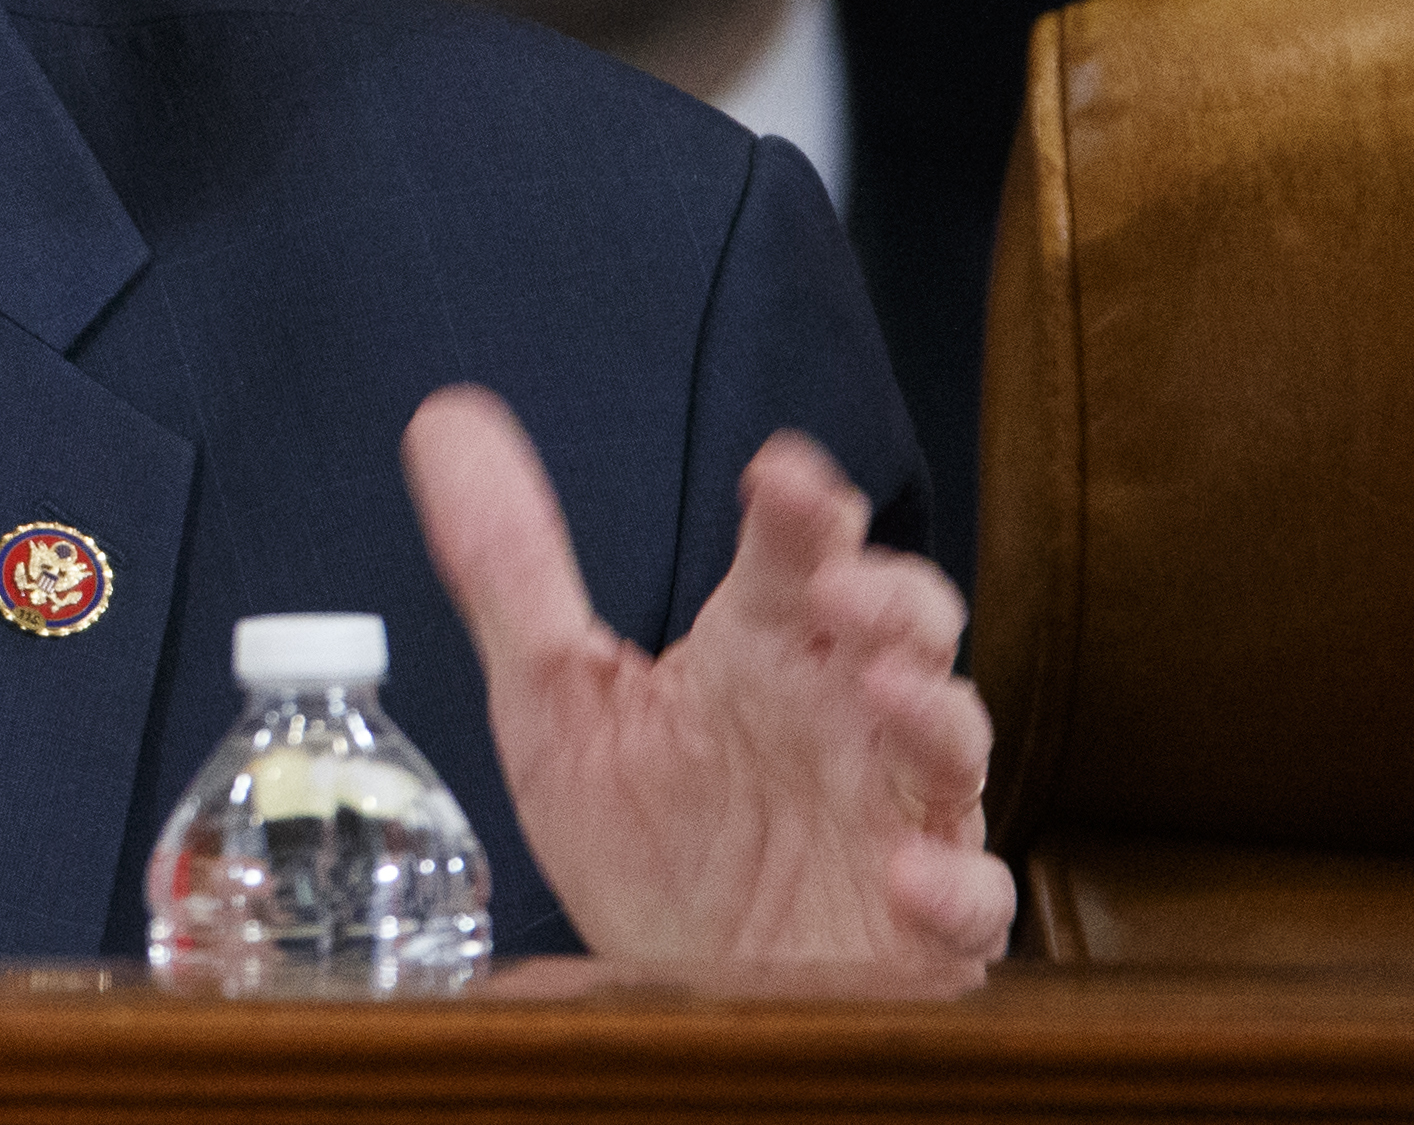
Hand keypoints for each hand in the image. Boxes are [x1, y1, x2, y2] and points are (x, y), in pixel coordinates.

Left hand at [402, 385, 1010, 976]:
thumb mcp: (553, 699)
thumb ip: (509, 567)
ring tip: (878, 686)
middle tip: (836, 581)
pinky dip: (953, 886)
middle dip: (890, 592)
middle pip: (907, 626)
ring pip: (952, 742)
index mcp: (762, 653)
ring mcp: (894, 817)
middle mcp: (842, 719)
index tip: (781, 475)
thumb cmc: (639, 840)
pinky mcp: (922, 931)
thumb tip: (445, 419)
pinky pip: (967, 902)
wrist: (670, 995)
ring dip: (932, 710)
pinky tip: (908, 874)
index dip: (804, 505)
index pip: (799, 552)